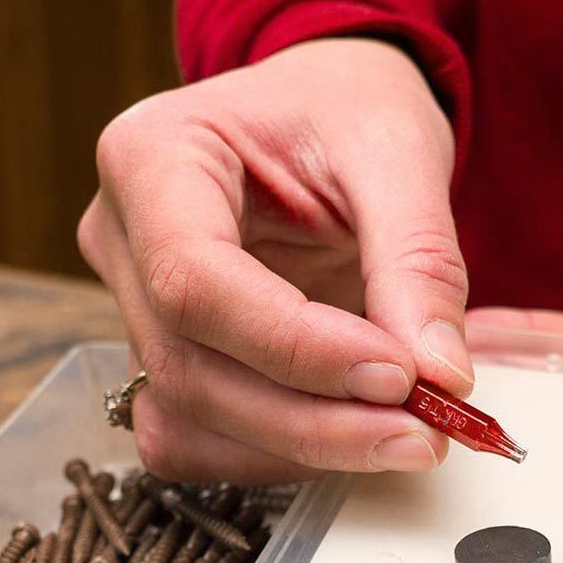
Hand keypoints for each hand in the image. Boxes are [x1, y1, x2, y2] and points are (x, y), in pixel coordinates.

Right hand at [78, 39, 473, 480]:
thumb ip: (419, 261)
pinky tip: (347, 436)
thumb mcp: (397, 149)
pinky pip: (199, 439)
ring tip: (397, 435)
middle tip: (420, 432)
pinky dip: (276, 454)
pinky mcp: (165, 358)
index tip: (399, 375)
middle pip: (188, 370)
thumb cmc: (344, 107)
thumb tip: (441, 376)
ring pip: (187, 422)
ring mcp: (134, 308)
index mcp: (150, 158)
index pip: (196, 282)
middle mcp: (121, 240)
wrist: (321, 117)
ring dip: (297, 450)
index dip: (297, 348)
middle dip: (311, 421)